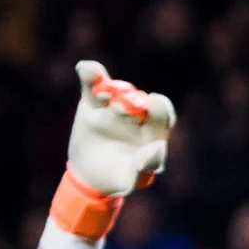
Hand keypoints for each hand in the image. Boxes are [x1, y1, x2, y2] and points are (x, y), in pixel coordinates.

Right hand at [66, 60, 174, 196]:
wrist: (89, 175)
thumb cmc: (118, 177)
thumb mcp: (131, 180)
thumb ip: (145, 167)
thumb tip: (157, 146)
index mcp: (153, 130)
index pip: (162, 113)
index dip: (160, 108)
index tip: (153, 104)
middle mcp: (137, 114)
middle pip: (138, 98)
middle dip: (132, 100)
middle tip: (120, 109)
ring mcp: (114, 106)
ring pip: (116, 90)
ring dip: (111, 89)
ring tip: (102, 95)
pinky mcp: (92, 103)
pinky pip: (93, 85)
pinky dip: (90, 75)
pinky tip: (85, 69)